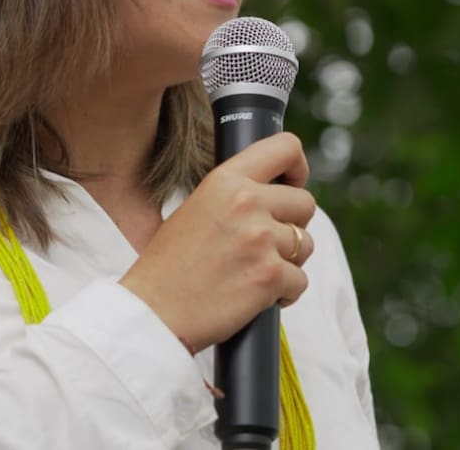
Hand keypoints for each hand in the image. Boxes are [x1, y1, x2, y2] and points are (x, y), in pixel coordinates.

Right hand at [118, 132, 315, 352]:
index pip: (286, 147)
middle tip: (264, 245)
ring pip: (306, 244)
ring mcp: (261, 238)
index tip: (292, 184)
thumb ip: (236, 195)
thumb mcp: (196, 208)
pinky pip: (300, 281)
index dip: (298, 168)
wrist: (154, 312)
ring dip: (288, 262)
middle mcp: (246, 202)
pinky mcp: (271, 275)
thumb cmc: (170, 266)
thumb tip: (276, 194)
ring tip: (252, 272)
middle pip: (305, 203)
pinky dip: (284, 293)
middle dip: (292, 226)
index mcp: (226, 180)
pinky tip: (254, 296)